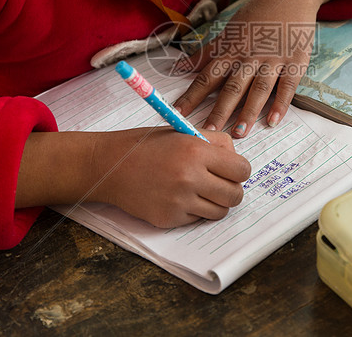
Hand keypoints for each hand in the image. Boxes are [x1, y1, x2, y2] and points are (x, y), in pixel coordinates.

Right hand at [18, 128, 250, 228]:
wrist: (110, 166)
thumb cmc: (147, 146)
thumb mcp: (181, 133)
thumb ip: (214, 142)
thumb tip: (237, 158)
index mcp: (196, 151)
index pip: (241, 170)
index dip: (239, 170)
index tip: (231, 170)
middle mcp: (190, 177)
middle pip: (235, 195)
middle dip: (231, 189)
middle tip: (219, 183)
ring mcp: (179, 201)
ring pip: (220, 212)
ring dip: (215, 203)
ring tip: (199, 190)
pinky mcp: (169, 219)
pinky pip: (198, 219)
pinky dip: (194, 211)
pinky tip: (178, 197)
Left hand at [174, 0, 351, 136]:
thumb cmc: (256, 17)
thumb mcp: (228, 32)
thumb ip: (205, 53)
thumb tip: (178, 67)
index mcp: (230, 50)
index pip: (207, 77)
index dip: (192, 96)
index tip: (178, 114)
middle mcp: (249, 56)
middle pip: (231, 87)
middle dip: (218, 111)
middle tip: (207, 132)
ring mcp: (273, 59)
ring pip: (258, 88)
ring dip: (248, 111)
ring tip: (239, 133)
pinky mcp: (295, 61)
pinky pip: (287, 86)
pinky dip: (281, 104)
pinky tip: (273, 121)